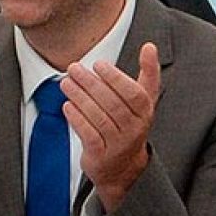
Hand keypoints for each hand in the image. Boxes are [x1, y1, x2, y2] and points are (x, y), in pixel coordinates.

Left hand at [60, 42, 158, 212]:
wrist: (123, 168)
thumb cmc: (130, 125)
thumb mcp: (143, 102)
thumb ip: (148, 74)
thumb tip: (150, 46)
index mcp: (145, 113)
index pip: (135, 94)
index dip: (116, 78)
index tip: (98, 64)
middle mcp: (134, 130)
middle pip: (112, 104)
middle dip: (91, 84)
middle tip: (73, 68)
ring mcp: (118, 144)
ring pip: (98, 118)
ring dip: (80, 97)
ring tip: (65, 82)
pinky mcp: (101, 156)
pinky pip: (88, 134)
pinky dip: (77, 118)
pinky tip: (67, 105)